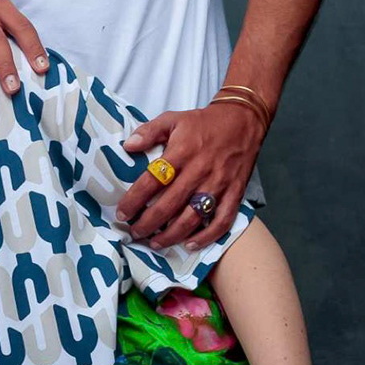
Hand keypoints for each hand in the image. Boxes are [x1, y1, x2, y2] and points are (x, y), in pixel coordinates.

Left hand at [118, 100, 266, 249]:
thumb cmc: (202, 123)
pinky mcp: (235, 193)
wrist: (242, 121)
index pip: (152, 180)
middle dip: (148, 223)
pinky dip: (207, 237)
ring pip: (193, 217)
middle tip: (134, 232)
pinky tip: (191, 245)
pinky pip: (222, 221)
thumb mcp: (172, 119)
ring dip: (172, 234)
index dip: (134, 199)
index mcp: (181, 152)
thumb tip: (127, 146)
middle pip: (169, 204)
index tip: (122, 212)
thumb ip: (149, 131)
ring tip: (156, 243)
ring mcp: (218, 185)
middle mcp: (199, 171)